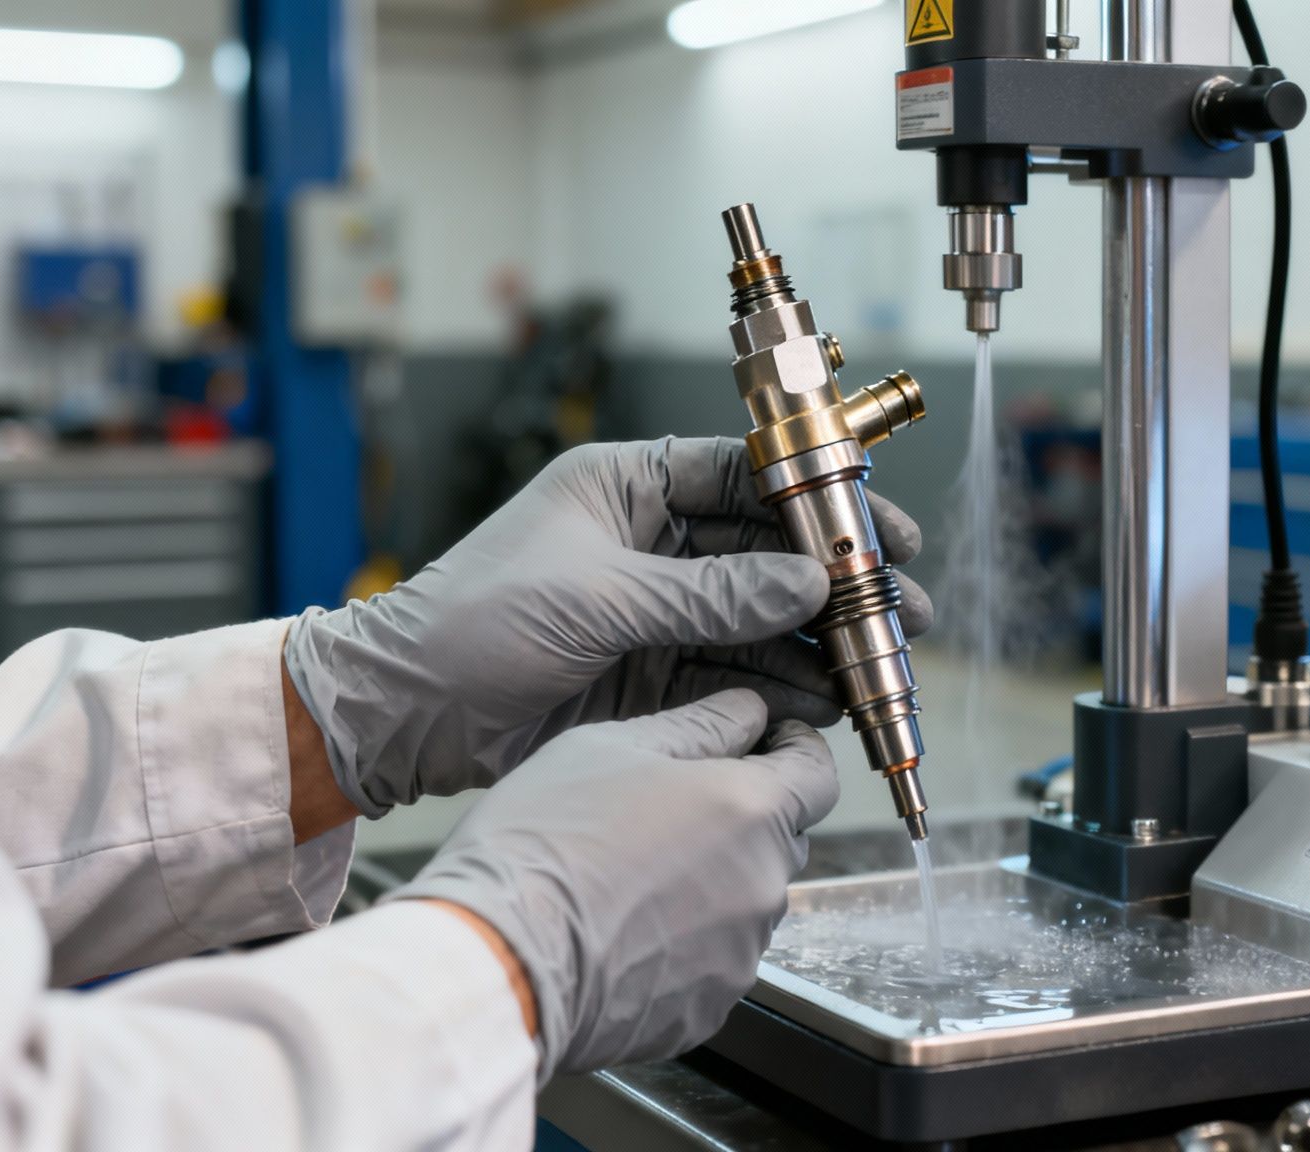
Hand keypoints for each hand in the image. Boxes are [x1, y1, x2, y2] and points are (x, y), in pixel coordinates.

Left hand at [285, 436, 927, 814]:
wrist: (407, 712)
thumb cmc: (473, 623)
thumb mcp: (598, 598)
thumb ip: (708, 595)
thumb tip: (806, 584)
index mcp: (625, 484)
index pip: (742, 476)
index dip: (816, 502)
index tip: (877, 529)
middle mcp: (648, 540)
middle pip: (766, 552)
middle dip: (836, 580)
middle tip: (902, 606)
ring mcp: (654, 608)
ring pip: (760, 617)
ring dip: (818, 641)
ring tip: (877, 665)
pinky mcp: (653, 671)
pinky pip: (736, 669)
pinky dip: (782, 684)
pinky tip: (828, 698)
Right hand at [392, 689, 835, 1083]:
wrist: (499, 958)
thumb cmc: (543, 842)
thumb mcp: (611, 747)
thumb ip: (699, 724)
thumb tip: (748, 710)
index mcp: (751, 809)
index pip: (819, 773)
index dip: (795, 752)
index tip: (766, 746)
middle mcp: (763, 883)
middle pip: (781, 837)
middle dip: (742, 817)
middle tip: (667, 811)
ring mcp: (741, 953)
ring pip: (745, 900)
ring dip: (711, 882)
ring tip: (630, 876)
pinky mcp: (710, 1006)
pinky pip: (715, 960)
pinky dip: (685, 943)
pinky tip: (624, 928)